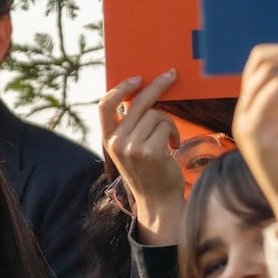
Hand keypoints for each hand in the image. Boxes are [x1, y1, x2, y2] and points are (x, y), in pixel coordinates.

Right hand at [98, 69, 186, 243]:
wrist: (157, 202)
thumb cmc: (148, 172)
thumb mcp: (129, 149)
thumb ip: (129, 127)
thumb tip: (142, 94)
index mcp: (108, 140)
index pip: (104, 106)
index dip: (119, 88)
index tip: (137, 78)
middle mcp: (117, 143)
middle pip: (136, 103)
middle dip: (157, 86)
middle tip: (171, 75)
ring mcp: (132, 147)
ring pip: (155, 114)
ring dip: (168, 123)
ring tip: (169, 139)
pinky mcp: (150, 151)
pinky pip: (165, 125)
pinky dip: (173, 132)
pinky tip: (172, 146)